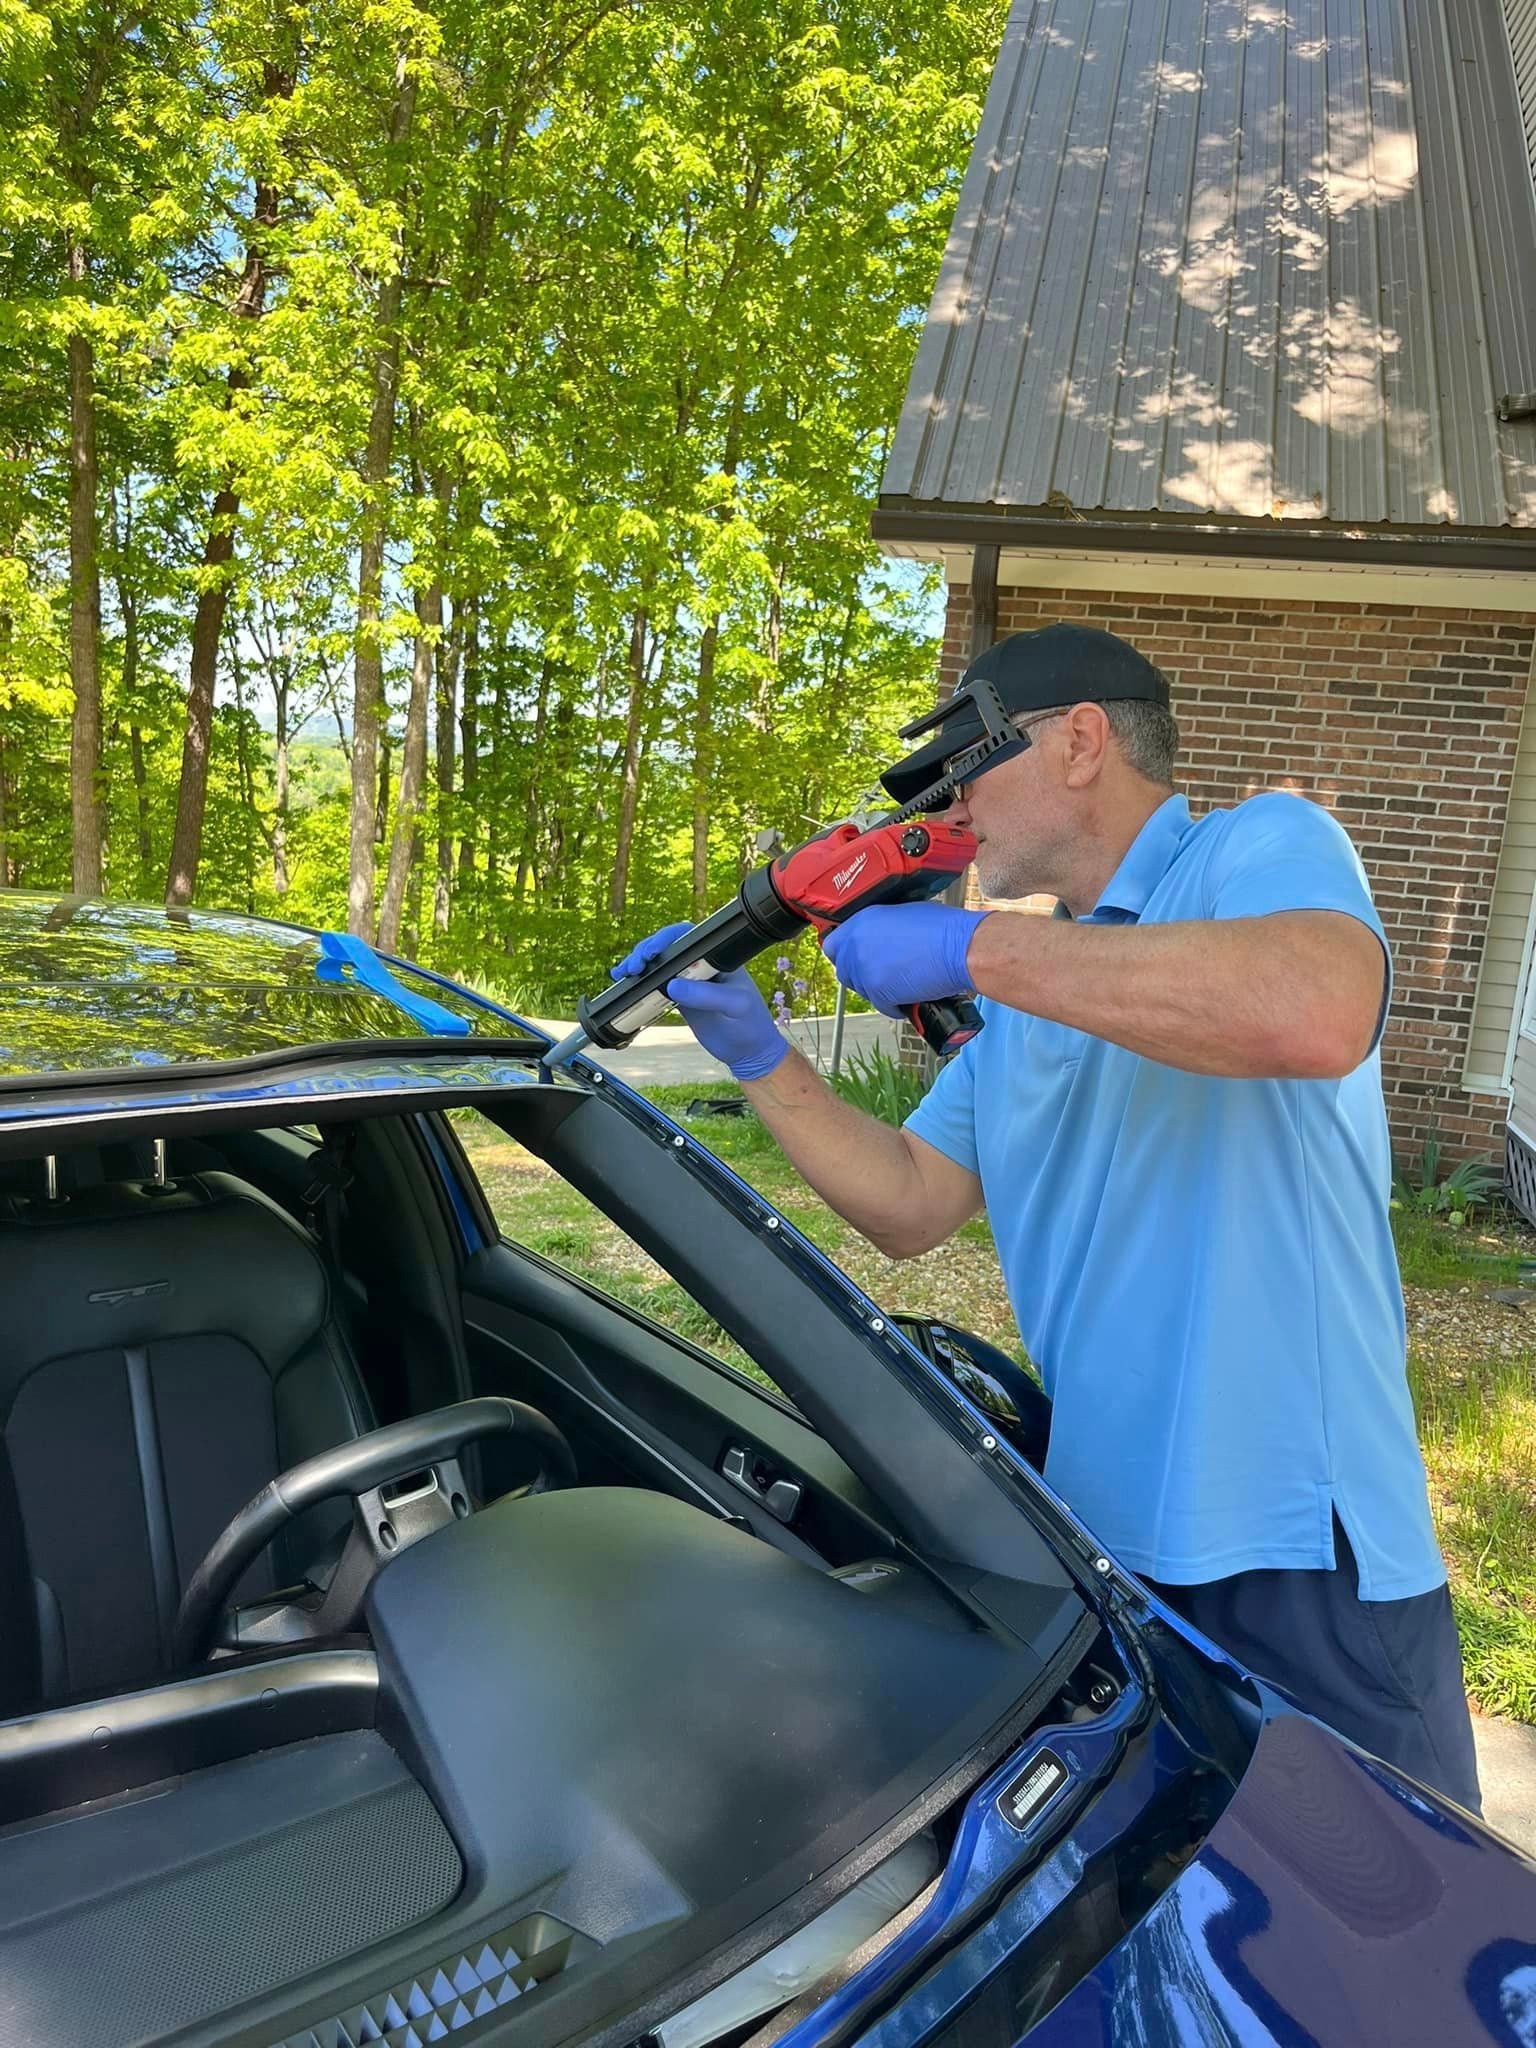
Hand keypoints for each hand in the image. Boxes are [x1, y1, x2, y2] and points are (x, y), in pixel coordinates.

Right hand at [611, 923, 788, 1081]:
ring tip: (623, 973)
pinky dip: (640, 984)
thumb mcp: (735, 1007)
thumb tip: (673, 985)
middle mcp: (702, 965)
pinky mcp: (680, 998)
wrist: (749, 1053)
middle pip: (668, 949)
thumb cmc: (750, 1025)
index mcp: (718, 959)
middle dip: (646, 952)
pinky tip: (624, 983)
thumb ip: (707, 995)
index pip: (689, 938)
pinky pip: (656, 985)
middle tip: (634, 967)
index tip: (651, 952)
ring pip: (659, 966)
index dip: (666, 939)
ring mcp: (689, 981)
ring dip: (639, 966)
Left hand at [821, 904, 988, 1017]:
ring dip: (877, 990)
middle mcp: (856, 944)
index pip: (833, 944)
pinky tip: (909, 997)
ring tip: (900, 984)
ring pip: (861, 990)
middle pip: (843, 971)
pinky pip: (880, 1005)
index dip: (845, 955)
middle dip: (861, 976)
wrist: (958, 948)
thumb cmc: (942, 929)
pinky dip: (894, 1006)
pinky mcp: (878, 991)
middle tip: (882, 975)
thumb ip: (881, 927)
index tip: (855, 960)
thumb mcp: (902, 913)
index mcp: (861, 920)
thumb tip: (880, 939)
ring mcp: (864, 969)